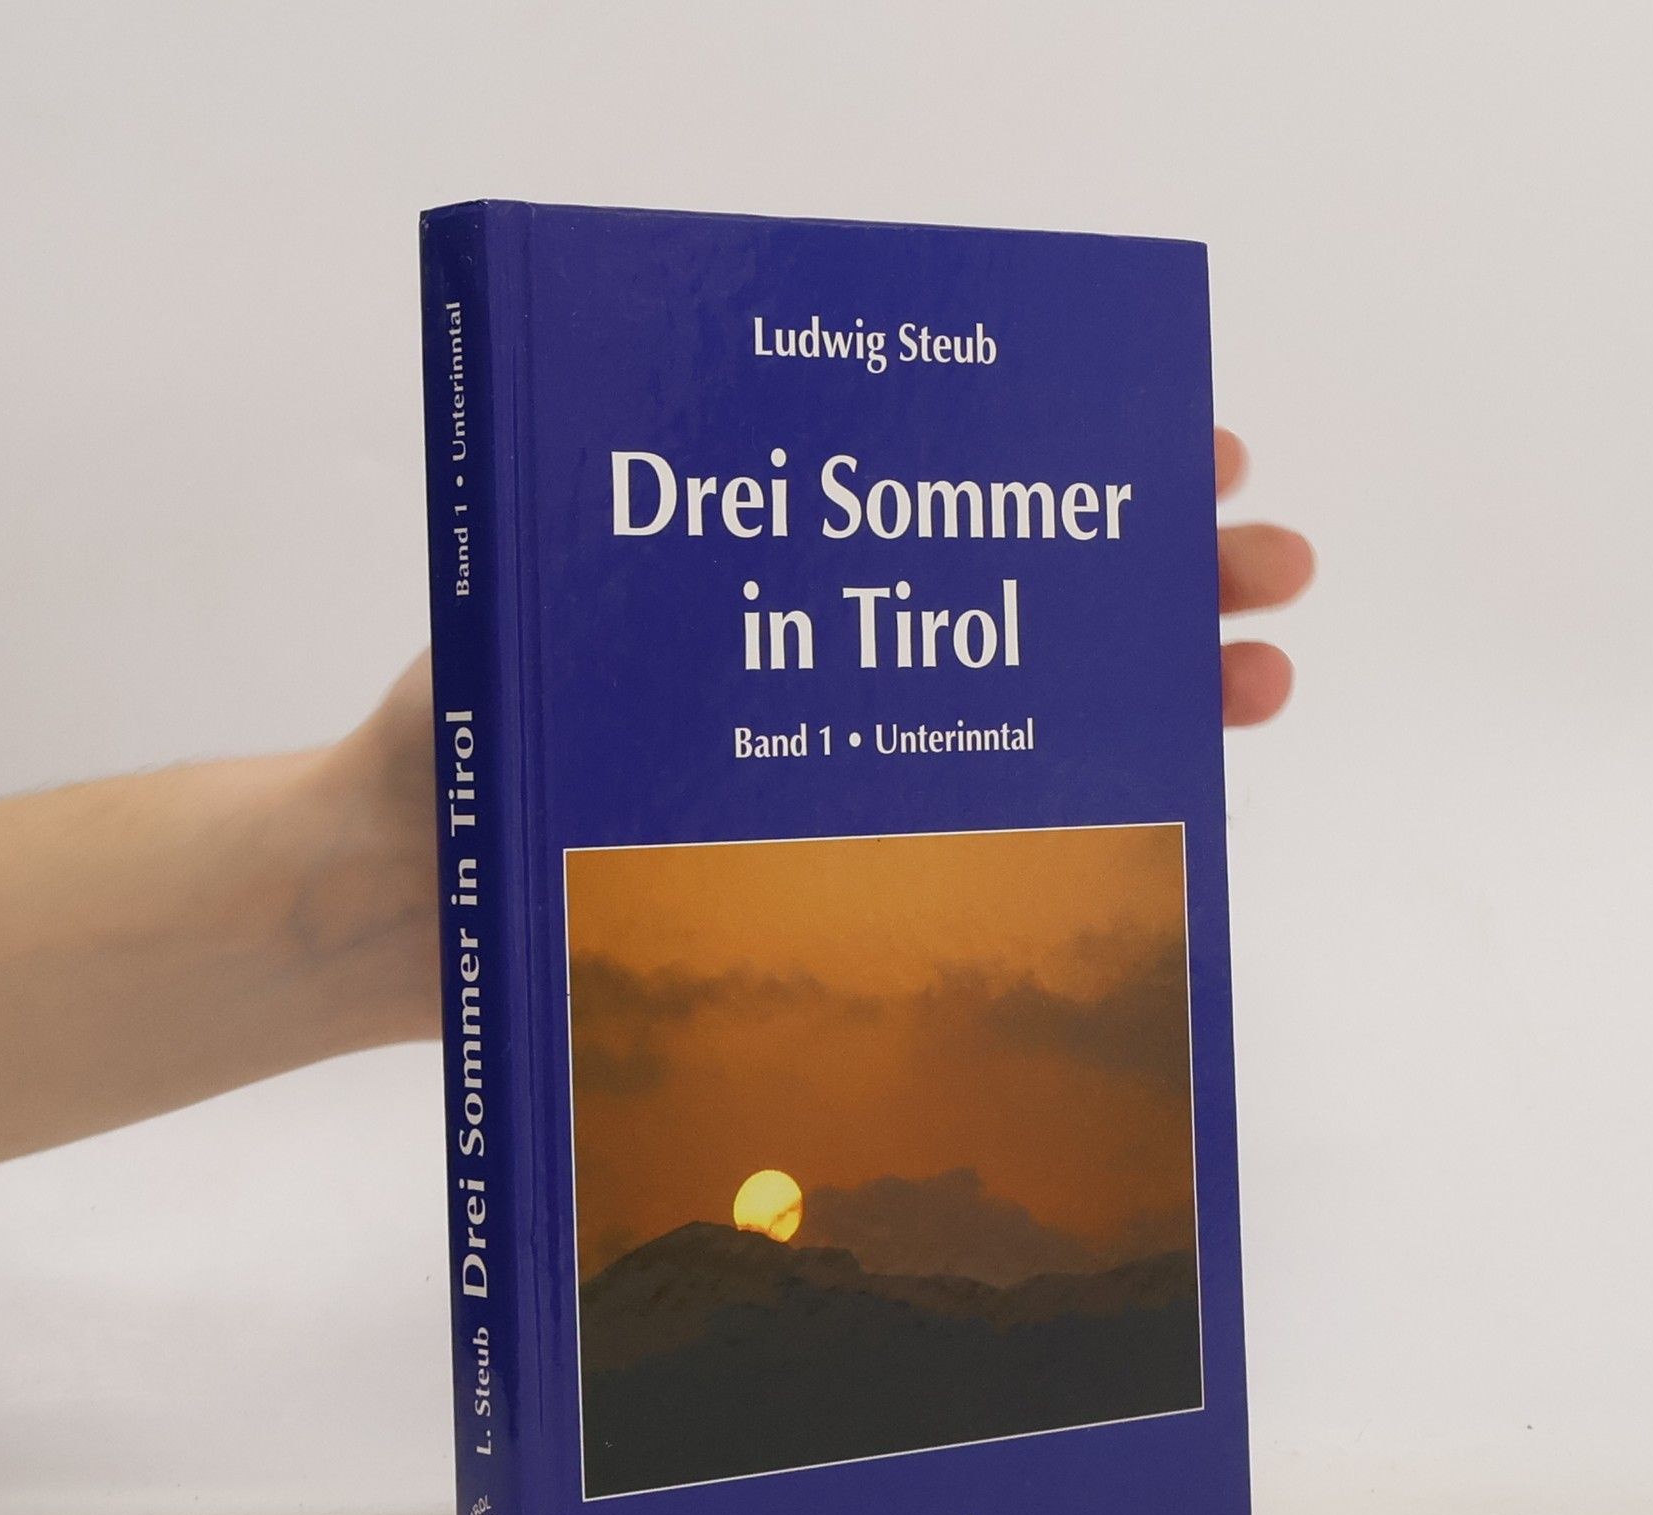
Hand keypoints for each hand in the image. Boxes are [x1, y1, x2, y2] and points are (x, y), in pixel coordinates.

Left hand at [329, 434, 1309, 1039]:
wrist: (389, 920)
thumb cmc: (425, 764)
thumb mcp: (513, 640)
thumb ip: (594, 578)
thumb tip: (724, 473)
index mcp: (761, 594)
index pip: (938, 519)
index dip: (1067, 487)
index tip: (1182, 456)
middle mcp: (819, 681)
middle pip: (1013, 616)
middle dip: (1153, 583)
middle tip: (1264, 566)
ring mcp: (835, 788)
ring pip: (1024, 729)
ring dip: (1153, 700)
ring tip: (1259, 679)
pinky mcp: (829, 892)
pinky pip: (977, 858)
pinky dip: (1080, 831)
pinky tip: (1160, 811)